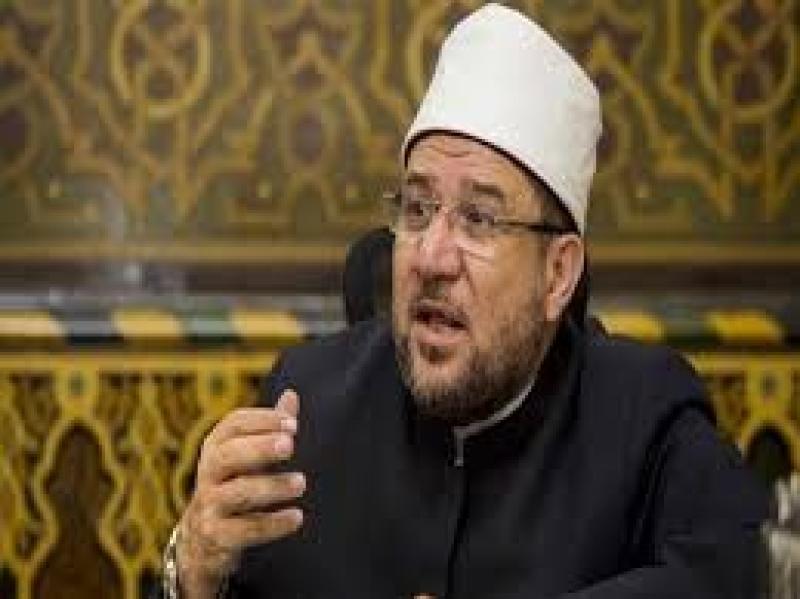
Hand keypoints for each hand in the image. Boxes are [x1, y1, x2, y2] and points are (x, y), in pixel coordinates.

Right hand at [176, 389, 305, 598]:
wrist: (202, 537)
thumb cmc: (234, 482)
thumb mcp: (248, 454)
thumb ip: (270, 428)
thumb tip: (291, 395)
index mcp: (217, 446)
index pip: (233, 425)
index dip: (262, 421)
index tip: (293, 425)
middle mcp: (209, 472)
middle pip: (228, 455)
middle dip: (258, 448)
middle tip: (290, 445)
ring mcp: (210, 505)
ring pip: (237, 493)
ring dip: (271, 486)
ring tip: (301, 483)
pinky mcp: (217, 535)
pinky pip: (244, 530)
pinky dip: (271, 524)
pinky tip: (296, 517)